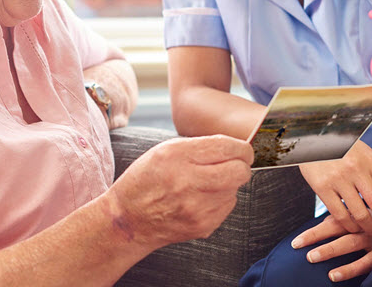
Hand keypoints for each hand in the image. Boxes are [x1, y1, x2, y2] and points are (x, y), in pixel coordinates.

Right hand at [105, 135, 252, 248]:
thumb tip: (236, 148)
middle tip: (233, 165)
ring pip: (235, 190)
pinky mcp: (202, 226)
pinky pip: (227, 207)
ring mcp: (196, 208)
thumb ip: (199, 145)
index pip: (228, 148)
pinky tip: (200, 199)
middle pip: (240, 171)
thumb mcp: (164, 150)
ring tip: (205, 183)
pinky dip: (219, 200)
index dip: (242, 148)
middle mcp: (187, 182)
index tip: (242, 150)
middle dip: (241, 166)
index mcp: (177, 156)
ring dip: (227, 184)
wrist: (129, 219)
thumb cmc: (147, 179)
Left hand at [291, 206, 371, 281]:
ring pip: (349, 244)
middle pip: (337, 229)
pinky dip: (350, 269)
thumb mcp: (358, 213)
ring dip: (330, 250)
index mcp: (354, 214)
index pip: (330, 220)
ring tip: (312, 257)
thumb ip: (339, 218)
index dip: (313, 232)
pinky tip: (335, 276)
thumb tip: (319, 222)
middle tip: (299, 246)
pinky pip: (366, 262)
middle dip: (317, 237)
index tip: (295, 242)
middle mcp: (362, 224)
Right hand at [298, 140, 371, 238]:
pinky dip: (349, 226)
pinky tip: (352, 227)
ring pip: (360, 216)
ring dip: (369, 229)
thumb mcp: (364, 154)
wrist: (310, 135)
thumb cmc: (342, 148)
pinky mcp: (321, 186)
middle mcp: (357, 169)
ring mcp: (339, 178)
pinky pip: (339, 215)